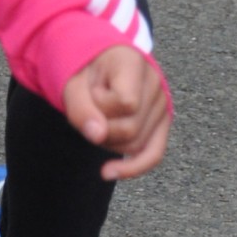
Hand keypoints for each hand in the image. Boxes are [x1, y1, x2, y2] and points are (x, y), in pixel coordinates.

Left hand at [63, 43, 171, 180]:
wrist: (99, 63)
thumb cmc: (86, 71)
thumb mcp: (73, 84)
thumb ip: (82, 108)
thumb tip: (98, 136)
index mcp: (134, 64)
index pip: (126, 102)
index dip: (101, 105)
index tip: (91, 90)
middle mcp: (155, 83)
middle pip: (131, 128)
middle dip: (102, 128)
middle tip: (91, 108)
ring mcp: (162, 104)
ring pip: (136, 144)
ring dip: (109, 141)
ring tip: (99, 118)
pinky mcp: (162, 122)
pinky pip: (153, 153)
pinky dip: (133, 167)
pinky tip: (109, 172)